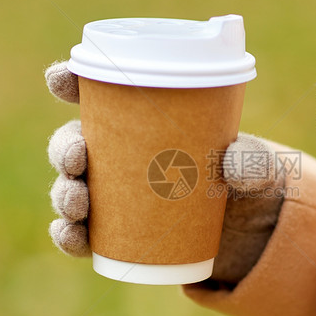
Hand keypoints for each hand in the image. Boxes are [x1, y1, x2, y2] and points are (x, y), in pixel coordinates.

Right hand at [45, 61, 286, 285]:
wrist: (248, 231)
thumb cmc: (244, 180)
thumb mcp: (256, 166)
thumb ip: (252, 162)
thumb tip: (234, 165)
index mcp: (142, 122)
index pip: (96, 94)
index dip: (69, 81)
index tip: (60, 79)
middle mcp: (117, 155)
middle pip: (73, 142)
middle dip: (64, 147)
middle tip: (78, 157)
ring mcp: (112, 196)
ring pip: (71, 188)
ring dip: (64, 193)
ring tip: (78, 202)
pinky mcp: (114, 233)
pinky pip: (80, 234)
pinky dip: (69, 235)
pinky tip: (71, 234)